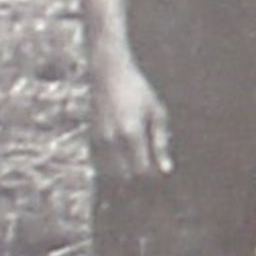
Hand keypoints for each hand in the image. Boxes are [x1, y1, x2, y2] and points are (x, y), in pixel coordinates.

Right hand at [89, 53, 172, 181]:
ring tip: (140, 165)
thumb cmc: (138, 91)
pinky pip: (101, 165)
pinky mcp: (90, 139)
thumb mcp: (157, 112)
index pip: (141, 171)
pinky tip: (126, 159)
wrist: (108, 75)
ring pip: (110, 175)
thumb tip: (166, 170)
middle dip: (139, 180)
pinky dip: (114, 168)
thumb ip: (161, 142)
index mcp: (130, 133)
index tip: (162, 173)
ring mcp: (97, 140)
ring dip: (125, 176)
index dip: (153, 178)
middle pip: (125, 178)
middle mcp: (110, 140)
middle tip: (152, 171)